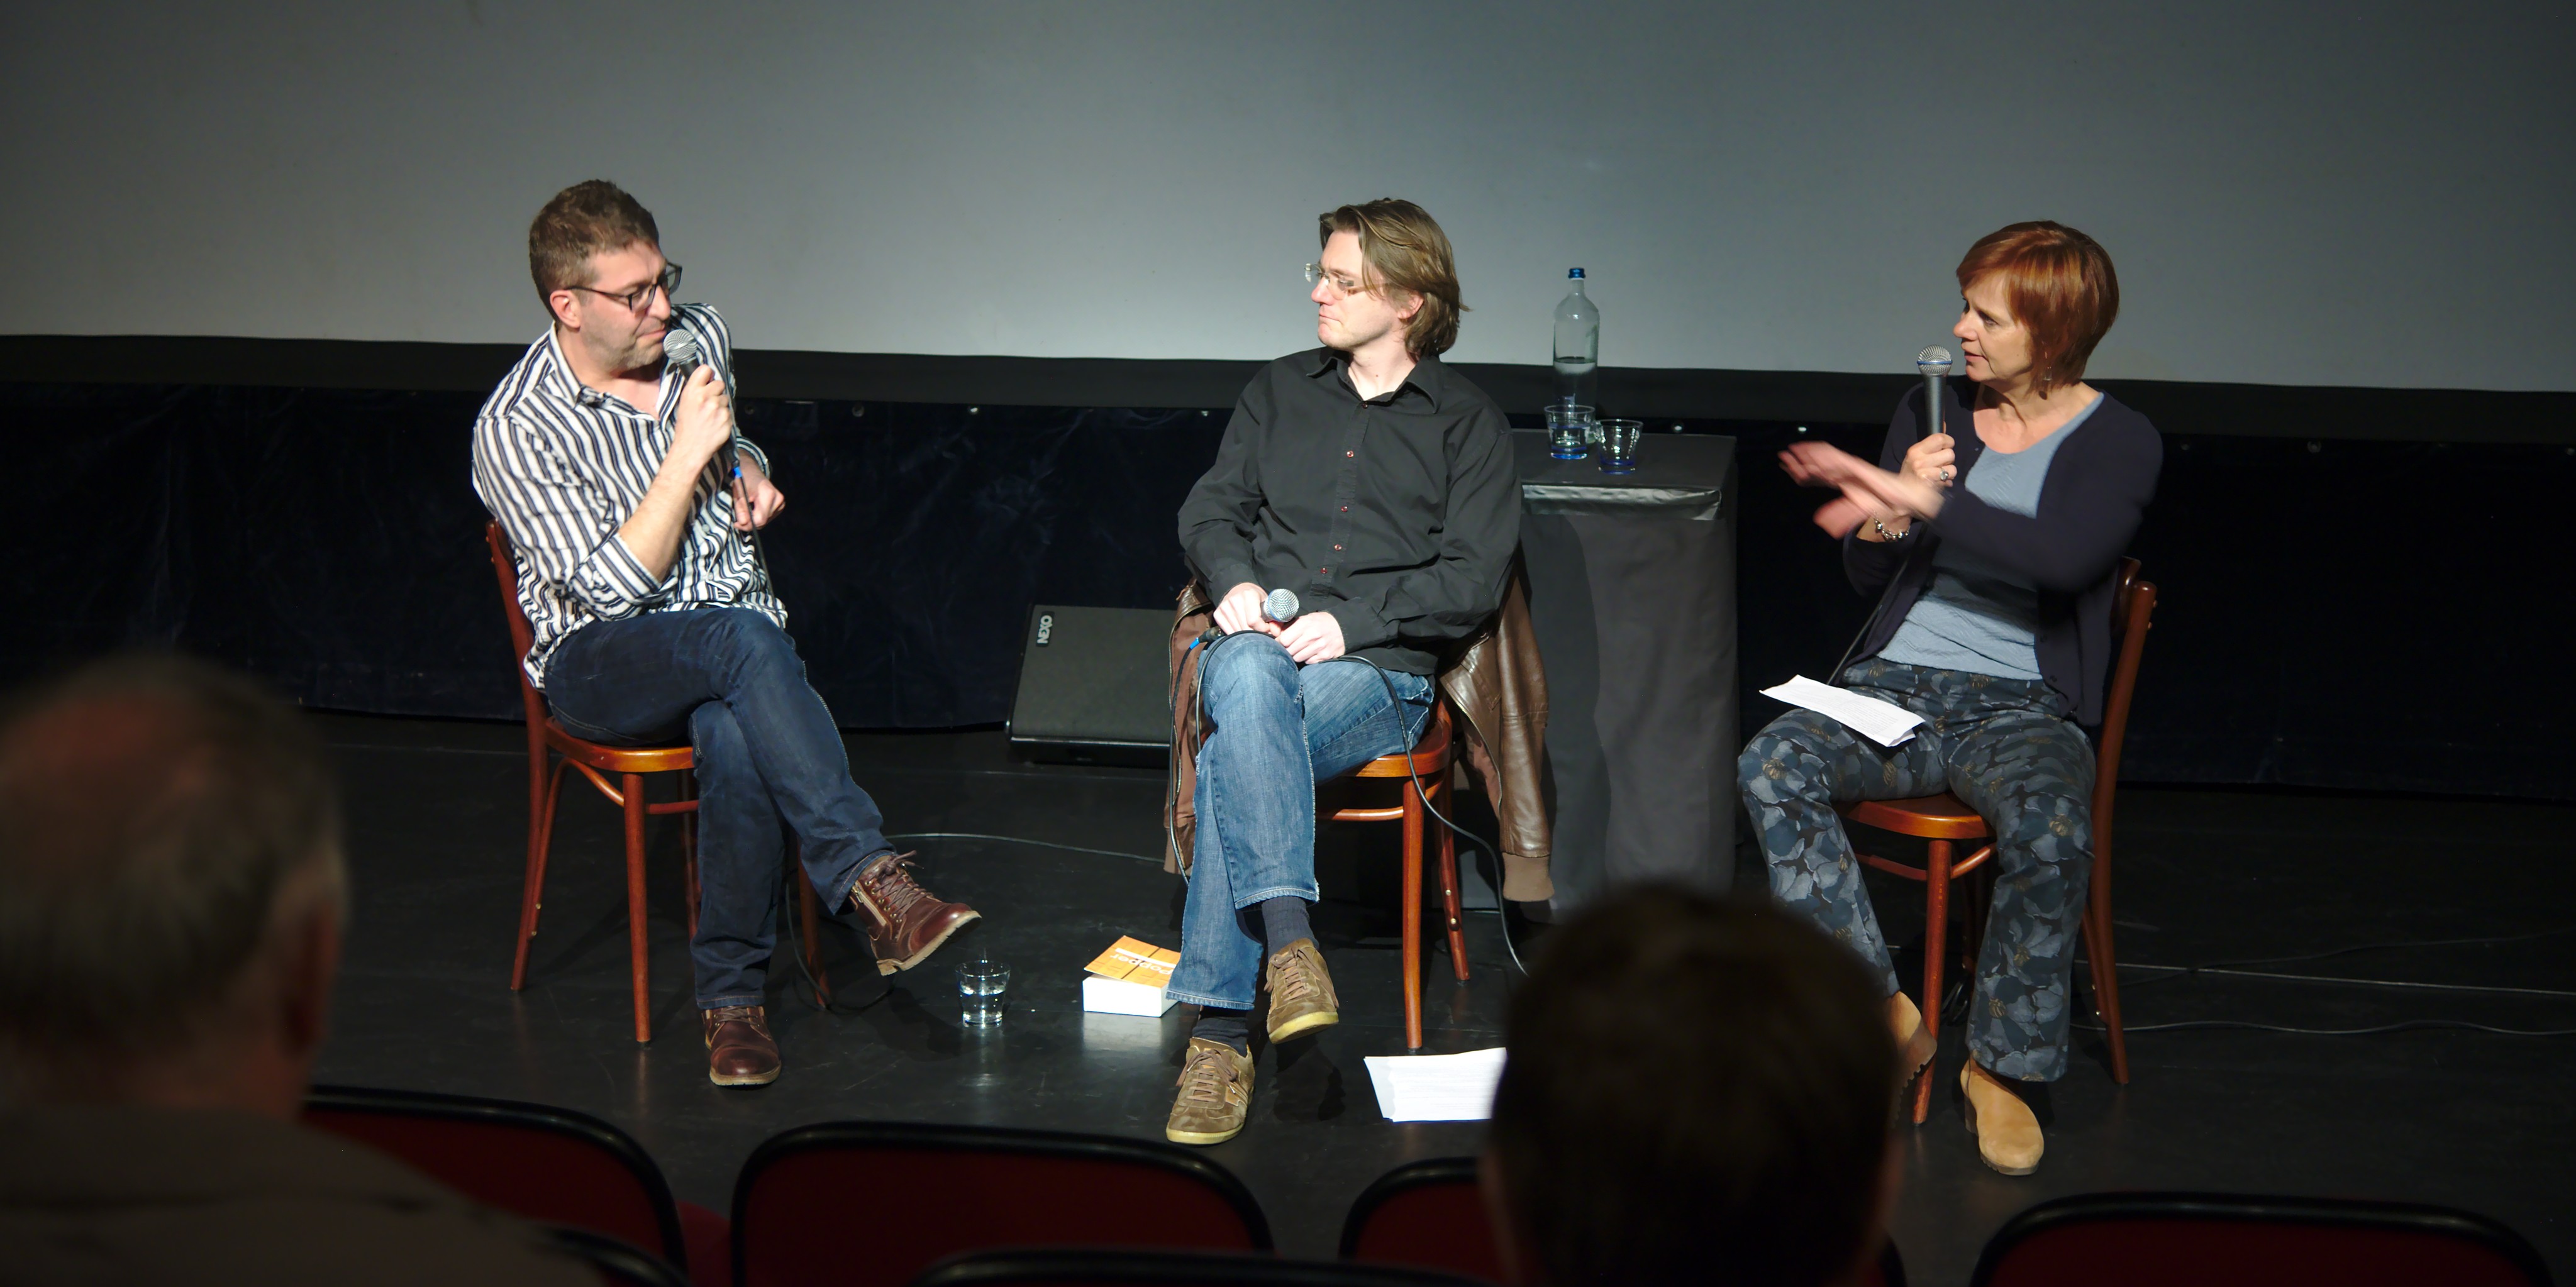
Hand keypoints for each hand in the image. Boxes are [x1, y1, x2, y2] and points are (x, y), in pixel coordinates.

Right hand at [672, 365, 734, 470]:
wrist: (691, 447)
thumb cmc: (686, 426)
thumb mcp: (684, 403)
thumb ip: (695, 389)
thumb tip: (707, 379)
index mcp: (692, 392)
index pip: (705, 369)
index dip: (708, 375)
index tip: (708, 381)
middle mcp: (705, 397)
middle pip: (719, 383)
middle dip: (716, 391)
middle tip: (710, 402)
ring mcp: (718, 408)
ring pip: (725, 398)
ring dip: (721, 405)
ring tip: (711, 416)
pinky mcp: (727, 418)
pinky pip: (729, 412)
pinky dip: (724, 417)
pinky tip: (716, 423)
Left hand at [732, 454, 784, 529]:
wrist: (750, 469)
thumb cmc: (743, 478)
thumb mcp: (738, 493)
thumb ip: (741, 509)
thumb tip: (743, 523)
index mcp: (768, 494)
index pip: (760, 519)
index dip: (748, 525)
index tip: (736, 524)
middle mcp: (778, 499)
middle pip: (763, 521)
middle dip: (749, 523)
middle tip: (738, 520)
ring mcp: (781, 502)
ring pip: (766, 521)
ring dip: (754, 520)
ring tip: (745, 511)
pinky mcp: (780, 504)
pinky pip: (768, 517)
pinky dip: (759, 517)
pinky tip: (753, 510)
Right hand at [1212, 582, 1277, 634]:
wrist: (1238, 589)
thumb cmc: (1255, 597)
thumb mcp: (1267, 603)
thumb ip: (1273, 618)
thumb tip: (1276, 633)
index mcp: (1248, 595)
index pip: (1254, 621)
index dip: (1263, 629)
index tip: (1268, 629)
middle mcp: (1234, 601)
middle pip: (1246, 628)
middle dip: (1257, 634)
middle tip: (1263, 633)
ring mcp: (1224, 608)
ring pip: (1237, 632)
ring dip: (1248, 636)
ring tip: (1253, 631)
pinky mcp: (1217, 614)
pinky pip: (1229, 632)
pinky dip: (1238, 635)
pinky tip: (1243, 631)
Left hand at [1276, 611, 1344, 663]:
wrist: (1345, 627)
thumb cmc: (1322, 622)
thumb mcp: (1307, 618)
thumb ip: (1292, 625)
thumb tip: (1276, 634)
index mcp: (1306, 624)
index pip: (1284, 639)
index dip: (1281, 641)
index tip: (1282, 642)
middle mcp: (1312, 635)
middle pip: (1290, 650)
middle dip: (1288, 649)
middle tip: (1292, 647)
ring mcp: (1319, 647)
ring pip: (1298, 658)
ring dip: (1297, 655)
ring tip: (1302, 649)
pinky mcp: (1325, 656)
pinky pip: (1309, 662)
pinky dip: (1308, 659)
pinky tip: (1311, 652)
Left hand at [1778, 441, 1945, 537]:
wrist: (1905, 499)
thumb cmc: (1884, 504)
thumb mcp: (1857, 512)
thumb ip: (1839, 516)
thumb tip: (1821, 523)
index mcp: (1843, 481)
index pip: (1817, 477)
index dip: (1801, 473)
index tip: (1786, 469)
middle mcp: (1844, 473)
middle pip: (1817, 466)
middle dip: (1799, 461)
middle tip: (1781, 457)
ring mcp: (1851, 468)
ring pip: (1825, 459)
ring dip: (1808, 455)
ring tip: (1791, 452)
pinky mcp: (1858, 466)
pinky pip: (1838, 458)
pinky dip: (1824, 455)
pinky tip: (1810, 452)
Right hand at [1903, 432, 1955, 488]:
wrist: (1902, 491)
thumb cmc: (1911, 470)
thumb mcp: (1917, 453)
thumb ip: (1931, 442)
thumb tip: (1943, 424)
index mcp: (1916, 450)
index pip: (1940, 438)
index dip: (1948, 441)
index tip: (1947, 445)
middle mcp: (1919, 461)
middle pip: (1950, 454)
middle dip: (1948, 459)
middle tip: (1941, 463)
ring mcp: (1925, 475)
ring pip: (1952, 469)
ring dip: (1949, 472)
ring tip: (1940, 473)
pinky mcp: (1930, 486)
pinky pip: (1948, 480)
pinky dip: (1946, 482)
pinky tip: (1937, 481)